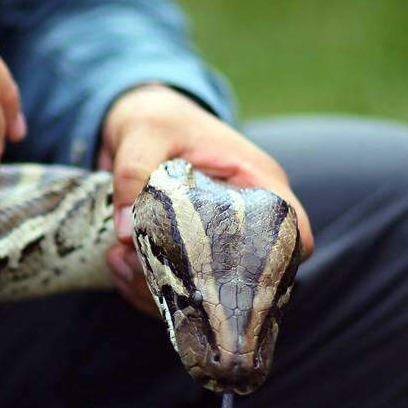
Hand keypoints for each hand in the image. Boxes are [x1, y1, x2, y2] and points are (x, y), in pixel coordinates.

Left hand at [99, 84, 313, 315]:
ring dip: (158, 290)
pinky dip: (142, 288)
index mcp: (254, 181)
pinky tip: (115, 266)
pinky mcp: (182, 253)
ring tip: (119, 262)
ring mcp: (212, 240)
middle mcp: (241, 218)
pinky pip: (172, 287)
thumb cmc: (155, 118)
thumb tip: (126, 234)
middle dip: (194, 288)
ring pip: (203, 290)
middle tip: (144, 271)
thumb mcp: (144, 132)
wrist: (133, 121)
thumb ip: (134, 172)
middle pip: (244, 276)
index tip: (231, 279)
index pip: (293, 232)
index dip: (278, 264)